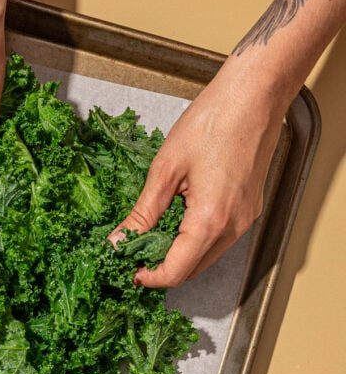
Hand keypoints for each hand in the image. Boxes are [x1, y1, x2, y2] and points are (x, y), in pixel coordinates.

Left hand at [109, 61, 285, 286]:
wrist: (254, 95)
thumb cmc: (213, 122)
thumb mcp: (165, 169)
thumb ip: (142, 213)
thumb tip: (119, 241)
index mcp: (210, 220)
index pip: (176, 272)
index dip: (149, 277)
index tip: (128, 268)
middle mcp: (233, 228)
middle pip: (192, 270)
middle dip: (161, 268)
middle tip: (134, 251)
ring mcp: (245, 220)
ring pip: (206, 257)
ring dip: (178, 255)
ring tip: (151, 234)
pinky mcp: (249, 210)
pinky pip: (218, 240)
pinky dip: (195, 240)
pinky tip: (176, 220)